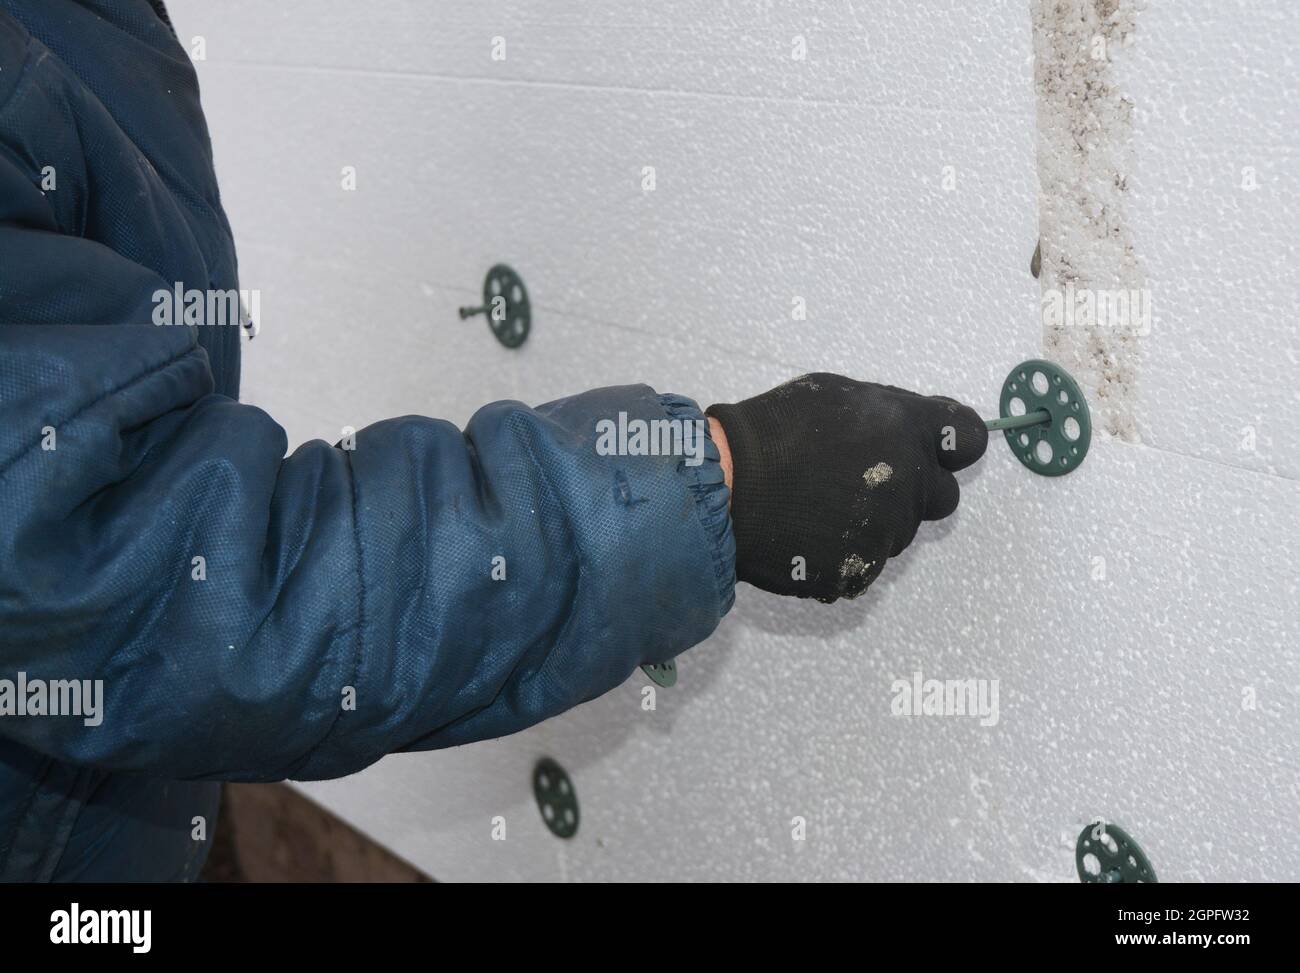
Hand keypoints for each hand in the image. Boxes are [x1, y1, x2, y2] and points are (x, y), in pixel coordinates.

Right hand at [707, 373, 986, 601]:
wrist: (728, 486)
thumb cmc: (773, 431)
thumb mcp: (834, 395)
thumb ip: (885, 414)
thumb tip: (909, 430)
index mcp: (906, 429)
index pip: (967, 437)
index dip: (953, 445)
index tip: (939, 451)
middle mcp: (910, 481)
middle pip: (942, 496)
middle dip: (915, 491)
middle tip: (864, 484)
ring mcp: (887, 530)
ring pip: (900, 531)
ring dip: (874, 522)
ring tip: (820, 506)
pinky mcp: (862, 568)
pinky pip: (867, 562)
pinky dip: (845, 551)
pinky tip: (809, 533)